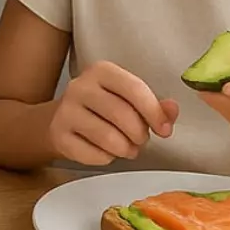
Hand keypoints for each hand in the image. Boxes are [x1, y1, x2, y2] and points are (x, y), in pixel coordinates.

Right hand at [49, 61, 178, 165]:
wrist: (61, 119)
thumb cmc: (105, 108)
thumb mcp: (130, 99)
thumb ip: (156, 105)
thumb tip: (172, 110)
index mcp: (101, 71)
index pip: (135, 89)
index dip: (154, 113)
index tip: (165, 130)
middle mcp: (80, 86)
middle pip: (123, 115)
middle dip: (140, 135)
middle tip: (140, 139)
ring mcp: (65, 111)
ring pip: (109, 138)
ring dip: (125, 149)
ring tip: (126, 147)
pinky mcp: (58, 135)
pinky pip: (94, 155)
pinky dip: (106, 158)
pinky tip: (104, 151)